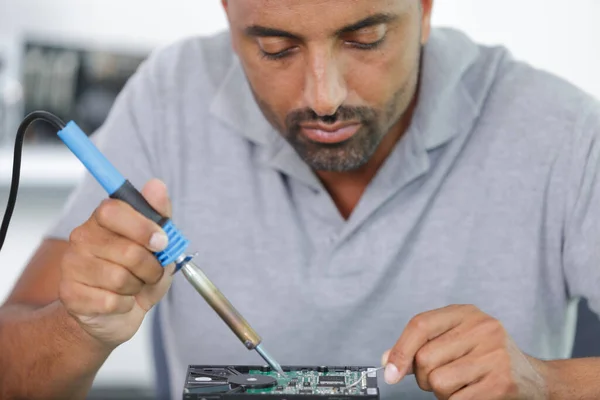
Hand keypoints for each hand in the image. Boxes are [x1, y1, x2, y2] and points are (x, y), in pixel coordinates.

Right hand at [59, 179, 174, 348]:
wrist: (116, 314)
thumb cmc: (138, 274)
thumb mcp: (158, 244)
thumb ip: (160, 214)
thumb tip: (156, 185)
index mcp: (102, 220)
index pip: (113, 210)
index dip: (142, 227)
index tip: (161, 241)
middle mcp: (82, 238)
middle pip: (126, 250)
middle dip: (150, 266)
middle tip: (151, 271)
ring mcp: (72, 265)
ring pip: (119, 278)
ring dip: (137, 286)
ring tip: (134, 285)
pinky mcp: (69, 294)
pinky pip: (110, 301)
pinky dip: (124, 304)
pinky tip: (119, 301)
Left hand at [381, 305, 547, 399]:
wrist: (535, 380)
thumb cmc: (487, 359)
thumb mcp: (457, 340)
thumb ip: (422, 345)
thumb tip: (389, 360)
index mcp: (466, 313)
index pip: (420, 325)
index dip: (400, 350)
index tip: (390, 372)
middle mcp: (482, 328)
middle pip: (425, 358)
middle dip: (424, 378)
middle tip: (441, 379)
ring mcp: (494, 354)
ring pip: (438, 382)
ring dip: (441, 393)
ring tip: (460, 385)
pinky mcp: (501, 382)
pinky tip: (472, 394)